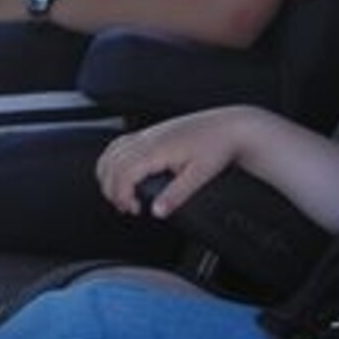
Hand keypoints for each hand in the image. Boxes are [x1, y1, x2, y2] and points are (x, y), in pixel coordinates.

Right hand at [96, 106, 252, 215]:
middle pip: (112, 163)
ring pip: (111, 152)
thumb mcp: (200, 175)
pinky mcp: (151, 133)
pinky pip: (120, 144)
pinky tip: (124, 174)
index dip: (121, 195)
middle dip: (112, 189)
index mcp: (157, 148)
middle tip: (128, 207)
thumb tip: (157, 211)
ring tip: (122, 194)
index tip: (134, 209)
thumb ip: (176, 195)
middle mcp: (148, 138)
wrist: (229, 126)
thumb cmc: (218, 146)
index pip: (123, 172)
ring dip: (109, 175)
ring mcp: (148, 133)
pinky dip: (113, 161)